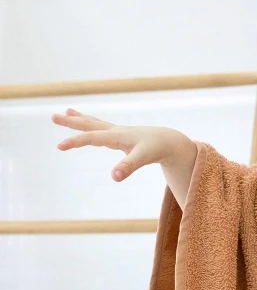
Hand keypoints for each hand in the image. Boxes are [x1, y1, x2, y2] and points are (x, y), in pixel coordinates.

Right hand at [52, 108, 196, 182]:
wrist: (170, 141)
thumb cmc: (157, 149)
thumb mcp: (143, 158)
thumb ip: (128, 167)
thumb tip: (114, 178)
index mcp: (117, 136)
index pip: (91, 137)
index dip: (74, 142)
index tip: (58, 146)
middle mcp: (115, 131)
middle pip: (90, 125)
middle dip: (72, 122)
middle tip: (53, 117)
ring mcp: (119, 133)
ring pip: (95, 124)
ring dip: (80, 119)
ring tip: (66, 112)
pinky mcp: (123, 136)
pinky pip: (103, 129)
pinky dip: (93, 126)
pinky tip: (91, 127)